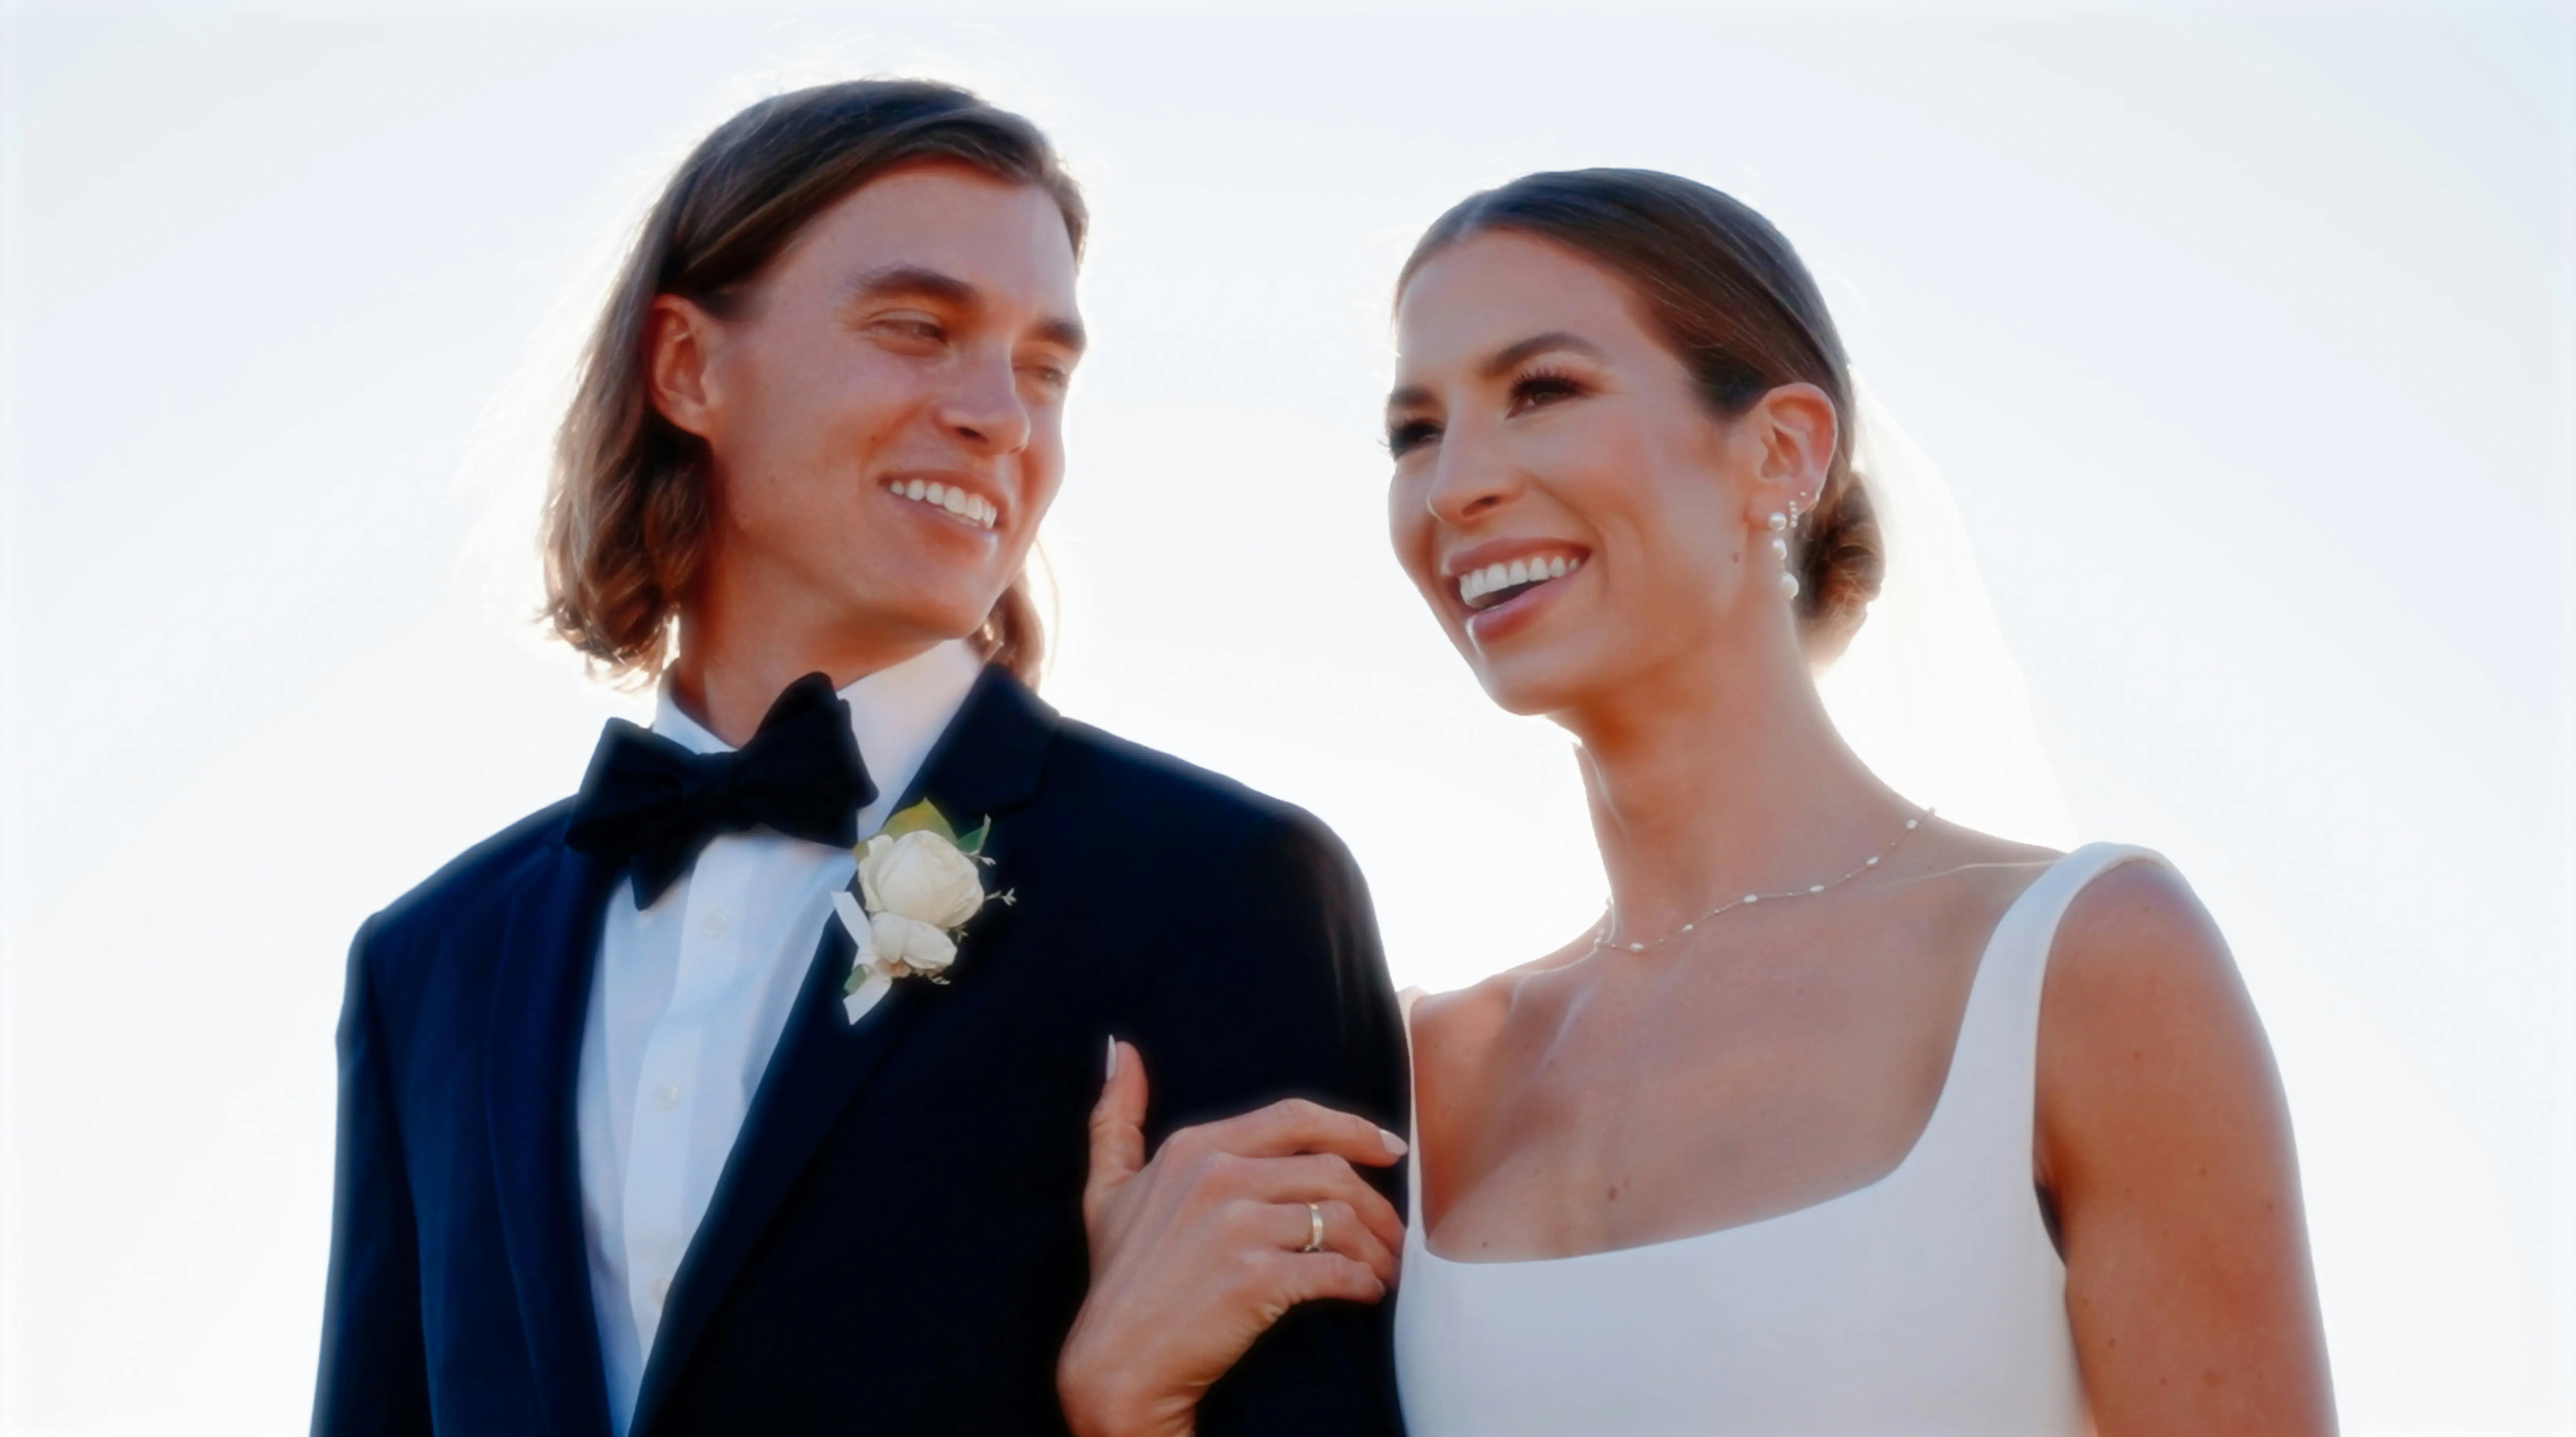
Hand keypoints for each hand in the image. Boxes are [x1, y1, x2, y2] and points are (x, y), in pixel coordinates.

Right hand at [1056, 1039, 1408, 1436]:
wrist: (1117, 1363)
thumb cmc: (1119, 1279)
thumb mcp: (1106, 1190)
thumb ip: (1115, 1118)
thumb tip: (1119, 1049)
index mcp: (1192, 1148)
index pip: (1296, 1118)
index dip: (1353, 1129)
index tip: (1389, 1149)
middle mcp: (1217, 1176)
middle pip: (1330, 1170)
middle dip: (1375, 1202)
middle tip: (1393, 1232)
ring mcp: (1237, 1226)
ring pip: (1341, 1219)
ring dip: (1376, 1247)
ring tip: (1383, 1269)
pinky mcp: (1256, 1278)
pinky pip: (1337, 1269)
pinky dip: (1364, 1281)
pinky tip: (1366, 1293)